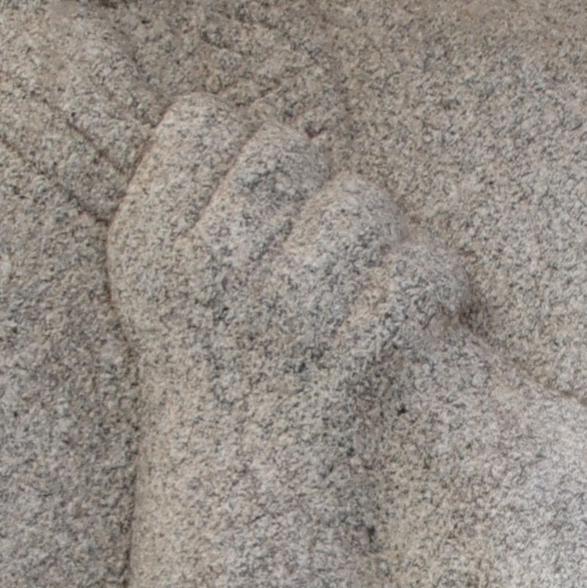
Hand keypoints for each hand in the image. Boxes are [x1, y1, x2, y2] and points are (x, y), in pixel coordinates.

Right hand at [107, 96, 466, 418]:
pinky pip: (415, 273)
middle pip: (288, 150)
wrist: (239, 485)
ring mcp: (275, 320)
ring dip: (382, 227)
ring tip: (374, 262)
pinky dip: (439, 280)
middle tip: (322, 234)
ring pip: (360, 202)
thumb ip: (179, 186)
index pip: (203, 121)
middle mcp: (203, 274)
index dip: (244, 145)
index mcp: (147, 242)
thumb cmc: (207, 354)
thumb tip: (224, 102)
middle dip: (318, 182)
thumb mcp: (152, 274)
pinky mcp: (343, 364)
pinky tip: (435, 296)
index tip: (259, 196)